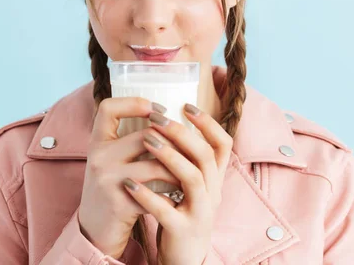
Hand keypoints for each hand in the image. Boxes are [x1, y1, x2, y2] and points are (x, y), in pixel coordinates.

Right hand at [78, 97, 179, 258]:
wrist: (95, 230)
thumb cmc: (112, 189)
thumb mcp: (110, 161)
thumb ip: (128, 142)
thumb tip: (166, 119)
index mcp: (97, 143)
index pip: (108, 108)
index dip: (135, 103)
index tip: (158, 109)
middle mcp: (99, 158)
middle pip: (145, 136)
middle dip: (173, 142)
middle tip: (189, 148)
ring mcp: (108, 181)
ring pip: (156, 164)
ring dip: (179, 169)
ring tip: (191, 171)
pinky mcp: (120, 204)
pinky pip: (157, 192)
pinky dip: (172, 193)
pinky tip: (181, 194)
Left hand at [122, 103, 233, 264]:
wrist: (185, 259)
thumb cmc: (184, 214)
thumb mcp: (193, 187)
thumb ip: (188, 160)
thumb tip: (170, 125)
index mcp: (215, 179)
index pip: (224, 144)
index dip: (208, 123)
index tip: (186, 104)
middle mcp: (213, 193)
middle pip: (206, 155)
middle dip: (182, 133)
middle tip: (158, 118)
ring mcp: (201, 212)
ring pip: (192, 178)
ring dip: (169, 156)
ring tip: (146, 140)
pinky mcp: (183, 231)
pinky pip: (167, 210)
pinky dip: (149, 195)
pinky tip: (129, 183)